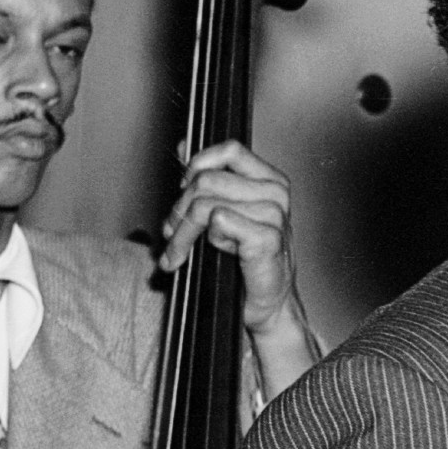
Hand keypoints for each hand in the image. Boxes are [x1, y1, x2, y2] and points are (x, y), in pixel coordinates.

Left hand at [158, 141, 317, 396]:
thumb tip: (182, 146)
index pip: (230, 150)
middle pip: (206, 180)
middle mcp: (276, 193)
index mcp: (269, 180)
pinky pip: (219, 222)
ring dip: (183, 232)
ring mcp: (275, 215)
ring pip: (205, 204)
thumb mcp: (223, 209)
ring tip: (179, 251)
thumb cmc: (245, 259)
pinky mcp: (268, 239)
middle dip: (178, 209)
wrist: (265, 302)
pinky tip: (211, 255)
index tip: (184, 189)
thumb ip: (207, 176)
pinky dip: (206, 241)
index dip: (198, 165)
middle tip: (171, 233)